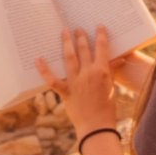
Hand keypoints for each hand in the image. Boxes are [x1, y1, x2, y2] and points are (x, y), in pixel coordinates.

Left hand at [36, 26, 116, 140]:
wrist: (96, 127)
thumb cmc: (108, 108)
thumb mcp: (112, 87)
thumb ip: (111, 72)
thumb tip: (117, 60)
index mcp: (102, 72)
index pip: (102, 49)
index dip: (100, 36)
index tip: (99, 26)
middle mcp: (88, 73)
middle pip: (84, 50)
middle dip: (81, 37)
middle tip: (78, 28)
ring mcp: (75, 82)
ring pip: (69, 58)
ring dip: (66, 43)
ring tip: (64, 32)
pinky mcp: (66, 92)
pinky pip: (52, 80)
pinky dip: (44, 70)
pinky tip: (38, 59)